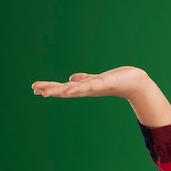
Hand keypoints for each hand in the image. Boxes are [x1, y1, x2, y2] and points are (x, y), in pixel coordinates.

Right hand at [31, 66, 150, 100]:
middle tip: (35, 90)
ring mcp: (96, 87)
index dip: (50, 87)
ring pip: (75, 89)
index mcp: (85, 88)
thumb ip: (84, 79)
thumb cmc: (117, 81)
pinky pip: (90, 85)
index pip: (64, 87)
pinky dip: (80, 86)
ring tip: (47, 91)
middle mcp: (88, 90)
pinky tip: (70, 87)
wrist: (135, 84)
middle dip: (51, 89)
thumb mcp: (97, 80)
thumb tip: (71, 78)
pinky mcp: (105, 83)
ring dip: (61, 90)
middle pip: (66, 90)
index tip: (35, 88)